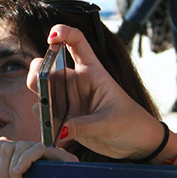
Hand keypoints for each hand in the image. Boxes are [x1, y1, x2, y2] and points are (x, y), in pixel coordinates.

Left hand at [0, 139, 77, 177]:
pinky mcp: (59, 153)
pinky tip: (20, 171)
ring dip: (11, 171)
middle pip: (7, 146)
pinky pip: (38, 149)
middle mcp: (32, 148)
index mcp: (22, 153)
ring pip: (19, 147)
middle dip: (1, 171)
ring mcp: (46, 149)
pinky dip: (25, 160)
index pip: (2, 146)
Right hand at [33, 24, 172, 160]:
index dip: (62, 33)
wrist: (139, 144)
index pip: (76, 42)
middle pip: (47, 68)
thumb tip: (58, 130)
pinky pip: (46, 118)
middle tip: (38, 86)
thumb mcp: (110, 122)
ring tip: (49, 122)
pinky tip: (54, 136)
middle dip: (37, 74)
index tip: (51, 37)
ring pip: (42, 93)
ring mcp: (68, 100)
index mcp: (92, 72)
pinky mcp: (65, 119)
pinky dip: (46, 126)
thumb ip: (83, 126)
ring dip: (41, 104)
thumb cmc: (132, 123)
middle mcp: (76, 83)